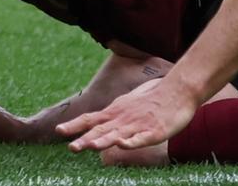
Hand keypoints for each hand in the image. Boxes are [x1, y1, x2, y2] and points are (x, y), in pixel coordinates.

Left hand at [56, 78, 199, 151]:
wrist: (179, 90)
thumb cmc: (153, 98)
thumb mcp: (127, 104)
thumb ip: (112, 115)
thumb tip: (96, 122)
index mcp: (116, 111)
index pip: (91, 118)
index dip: (75, 125)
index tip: (59, 130)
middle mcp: (124, 118)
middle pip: (102, 130)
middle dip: (85, 139)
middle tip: (71, 147)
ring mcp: (139, 125)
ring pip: (118, 135)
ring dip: (104, 141)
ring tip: (91, 146)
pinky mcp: (154, 131)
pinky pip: (141, 138)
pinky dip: (132, 142)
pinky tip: (123, 145)